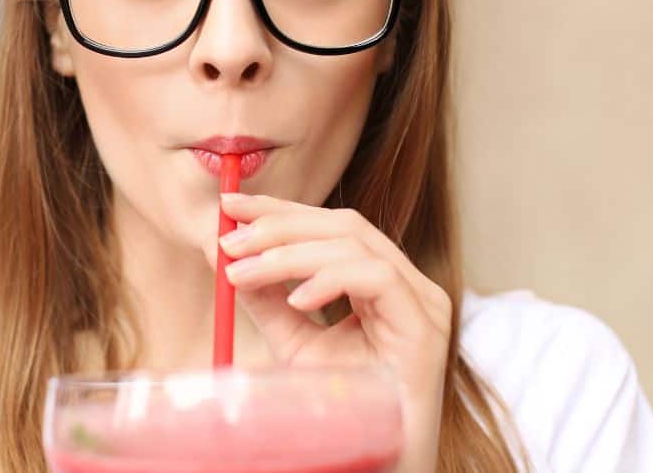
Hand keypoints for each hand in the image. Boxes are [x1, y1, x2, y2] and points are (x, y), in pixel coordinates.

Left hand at [205, 192, 451, 472]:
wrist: (380, 463)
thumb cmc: (346, 411)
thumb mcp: (295, 345)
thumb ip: (268, 301)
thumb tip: (226, 258)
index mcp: (379, 281)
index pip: (329, 226)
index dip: (279, 210)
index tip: (229, 205)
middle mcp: (406, 283)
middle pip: (343, 224)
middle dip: (278, 224)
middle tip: (229, 238)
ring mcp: (421, 301)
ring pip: (355, 244)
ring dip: (289, 252)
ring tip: (242, 271)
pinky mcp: (425, 325)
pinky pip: (377, 279)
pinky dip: (330, 279)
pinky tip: (296, 299)